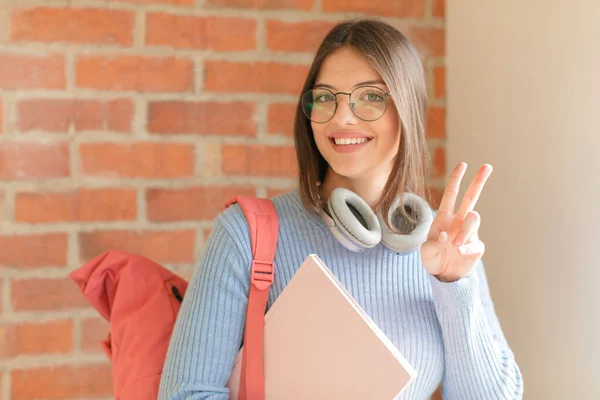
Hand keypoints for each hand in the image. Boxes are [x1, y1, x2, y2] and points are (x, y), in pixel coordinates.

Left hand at [420, 162, 492, 281]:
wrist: (444, 275)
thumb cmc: (432, 258)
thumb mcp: (426, 251)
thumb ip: (434, 243)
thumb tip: (447, 234)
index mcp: (444, 217)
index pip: (451, 195)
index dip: (456, 179)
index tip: (463, 164)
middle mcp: (458, 221)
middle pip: (471, 197)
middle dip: (479, 181)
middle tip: (488, 166)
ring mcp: (469, 232)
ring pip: (474, 219)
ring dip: (464, 231)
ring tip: (454, 245)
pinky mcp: (477, 246)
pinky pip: (474, 244)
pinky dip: (465, 250)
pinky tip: (459, 255)